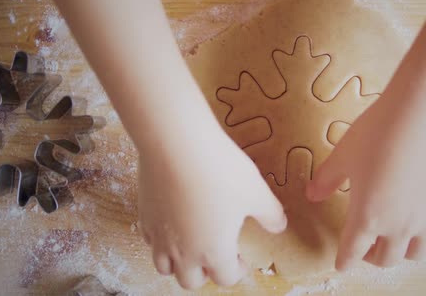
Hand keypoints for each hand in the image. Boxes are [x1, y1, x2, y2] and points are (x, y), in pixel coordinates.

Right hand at [137, 128, 286, 288]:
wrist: (177, 144)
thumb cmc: (220, 171)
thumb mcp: (256, 192)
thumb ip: (271, 214)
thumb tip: (280, 225)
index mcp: (214, 251)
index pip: (226, 278)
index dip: (237, 271)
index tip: (242, 260)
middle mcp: (183, 251)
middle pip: (190, 280)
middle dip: (205, 273)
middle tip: (217, 254)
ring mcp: (160, 235)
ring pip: (163, 267)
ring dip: (178, 263)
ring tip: (192, 245)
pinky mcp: (145, 214)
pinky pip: (149, 240)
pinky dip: (161, 241)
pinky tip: (173, 223)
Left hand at [307, 94, 425, 269]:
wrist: (425, 112)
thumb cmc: (380, 131)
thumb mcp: (343, 154)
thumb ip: (327, 179)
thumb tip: (312, 195)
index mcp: (367, 216)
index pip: (352, 251)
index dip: (345, 260)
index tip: (342, 263)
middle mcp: (400, 226)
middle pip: (387, 260)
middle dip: (373, 257)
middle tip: (368, 246)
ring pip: (419, 254)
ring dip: (405, 252)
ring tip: (399, 239)